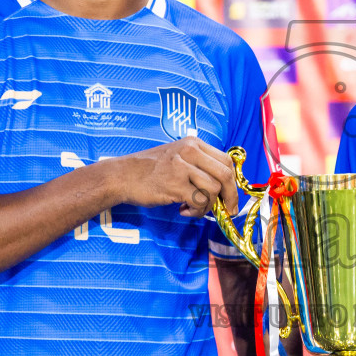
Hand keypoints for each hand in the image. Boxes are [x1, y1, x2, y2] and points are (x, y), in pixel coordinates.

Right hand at [117, 136, 239, 217]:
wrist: (122, 176)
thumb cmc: (150, 170)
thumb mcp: (178, 157)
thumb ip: (199, 165)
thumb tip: (224, 188)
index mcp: (193, 143)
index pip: (226, 161)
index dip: (232, 182)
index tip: (231, 196)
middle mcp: (190, 151)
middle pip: (225, 175)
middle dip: (230, 196)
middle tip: (227, 210)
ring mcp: (182, 167)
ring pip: (214, 190)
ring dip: (208, 206)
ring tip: (192, 208)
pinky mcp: (175, 185)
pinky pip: (200, 202)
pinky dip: (196, 211)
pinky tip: (183, 210)